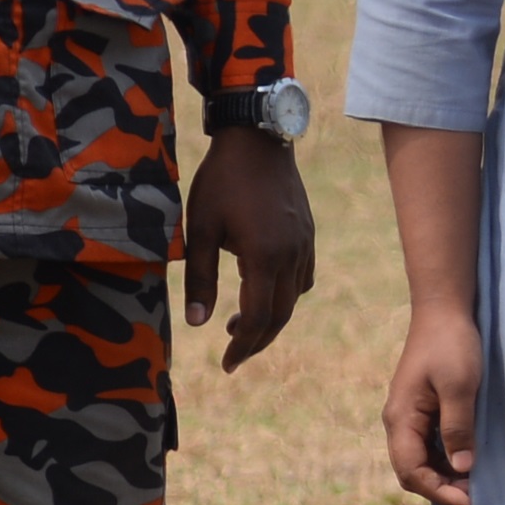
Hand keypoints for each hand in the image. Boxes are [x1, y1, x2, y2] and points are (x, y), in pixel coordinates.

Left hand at [182, 129, 314, 371]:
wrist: (258, 140)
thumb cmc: (221, 182)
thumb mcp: (200, 230)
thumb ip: (199, 278)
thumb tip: (197, 323)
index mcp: (264, 257)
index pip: (259, 317)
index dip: (243, 345)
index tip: (227, 364)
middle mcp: (292, 256)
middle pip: (281, 314)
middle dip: (258, 339)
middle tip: (234, 354)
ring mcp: (304, 244)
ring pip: (294, 297)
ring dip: (272, 318)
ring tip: (242, 324)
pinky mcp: (307, 234)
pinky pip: (303, 277)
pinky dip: (285, 294)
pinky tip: (264, 288)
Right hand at [383, 303, 481, 504]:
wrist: (444, 312)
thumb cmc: (452, 345)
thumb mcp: (459, 386)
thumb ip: (458, 427)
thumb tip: (462, 466)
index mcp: (401, 418)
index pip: (411, 470)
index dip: (438, 490)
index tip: (470, 501)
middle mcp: (399, 422)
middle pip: (412, 470)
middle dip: (441, 487)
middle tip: (476, 496)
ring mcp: (409, 416)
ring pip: (421, 459)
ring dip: (445, 475)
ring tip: (477, 482)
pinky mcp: (423, 410)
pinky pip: (429, 445)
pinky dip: (446, 459)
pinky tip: (470, 460)